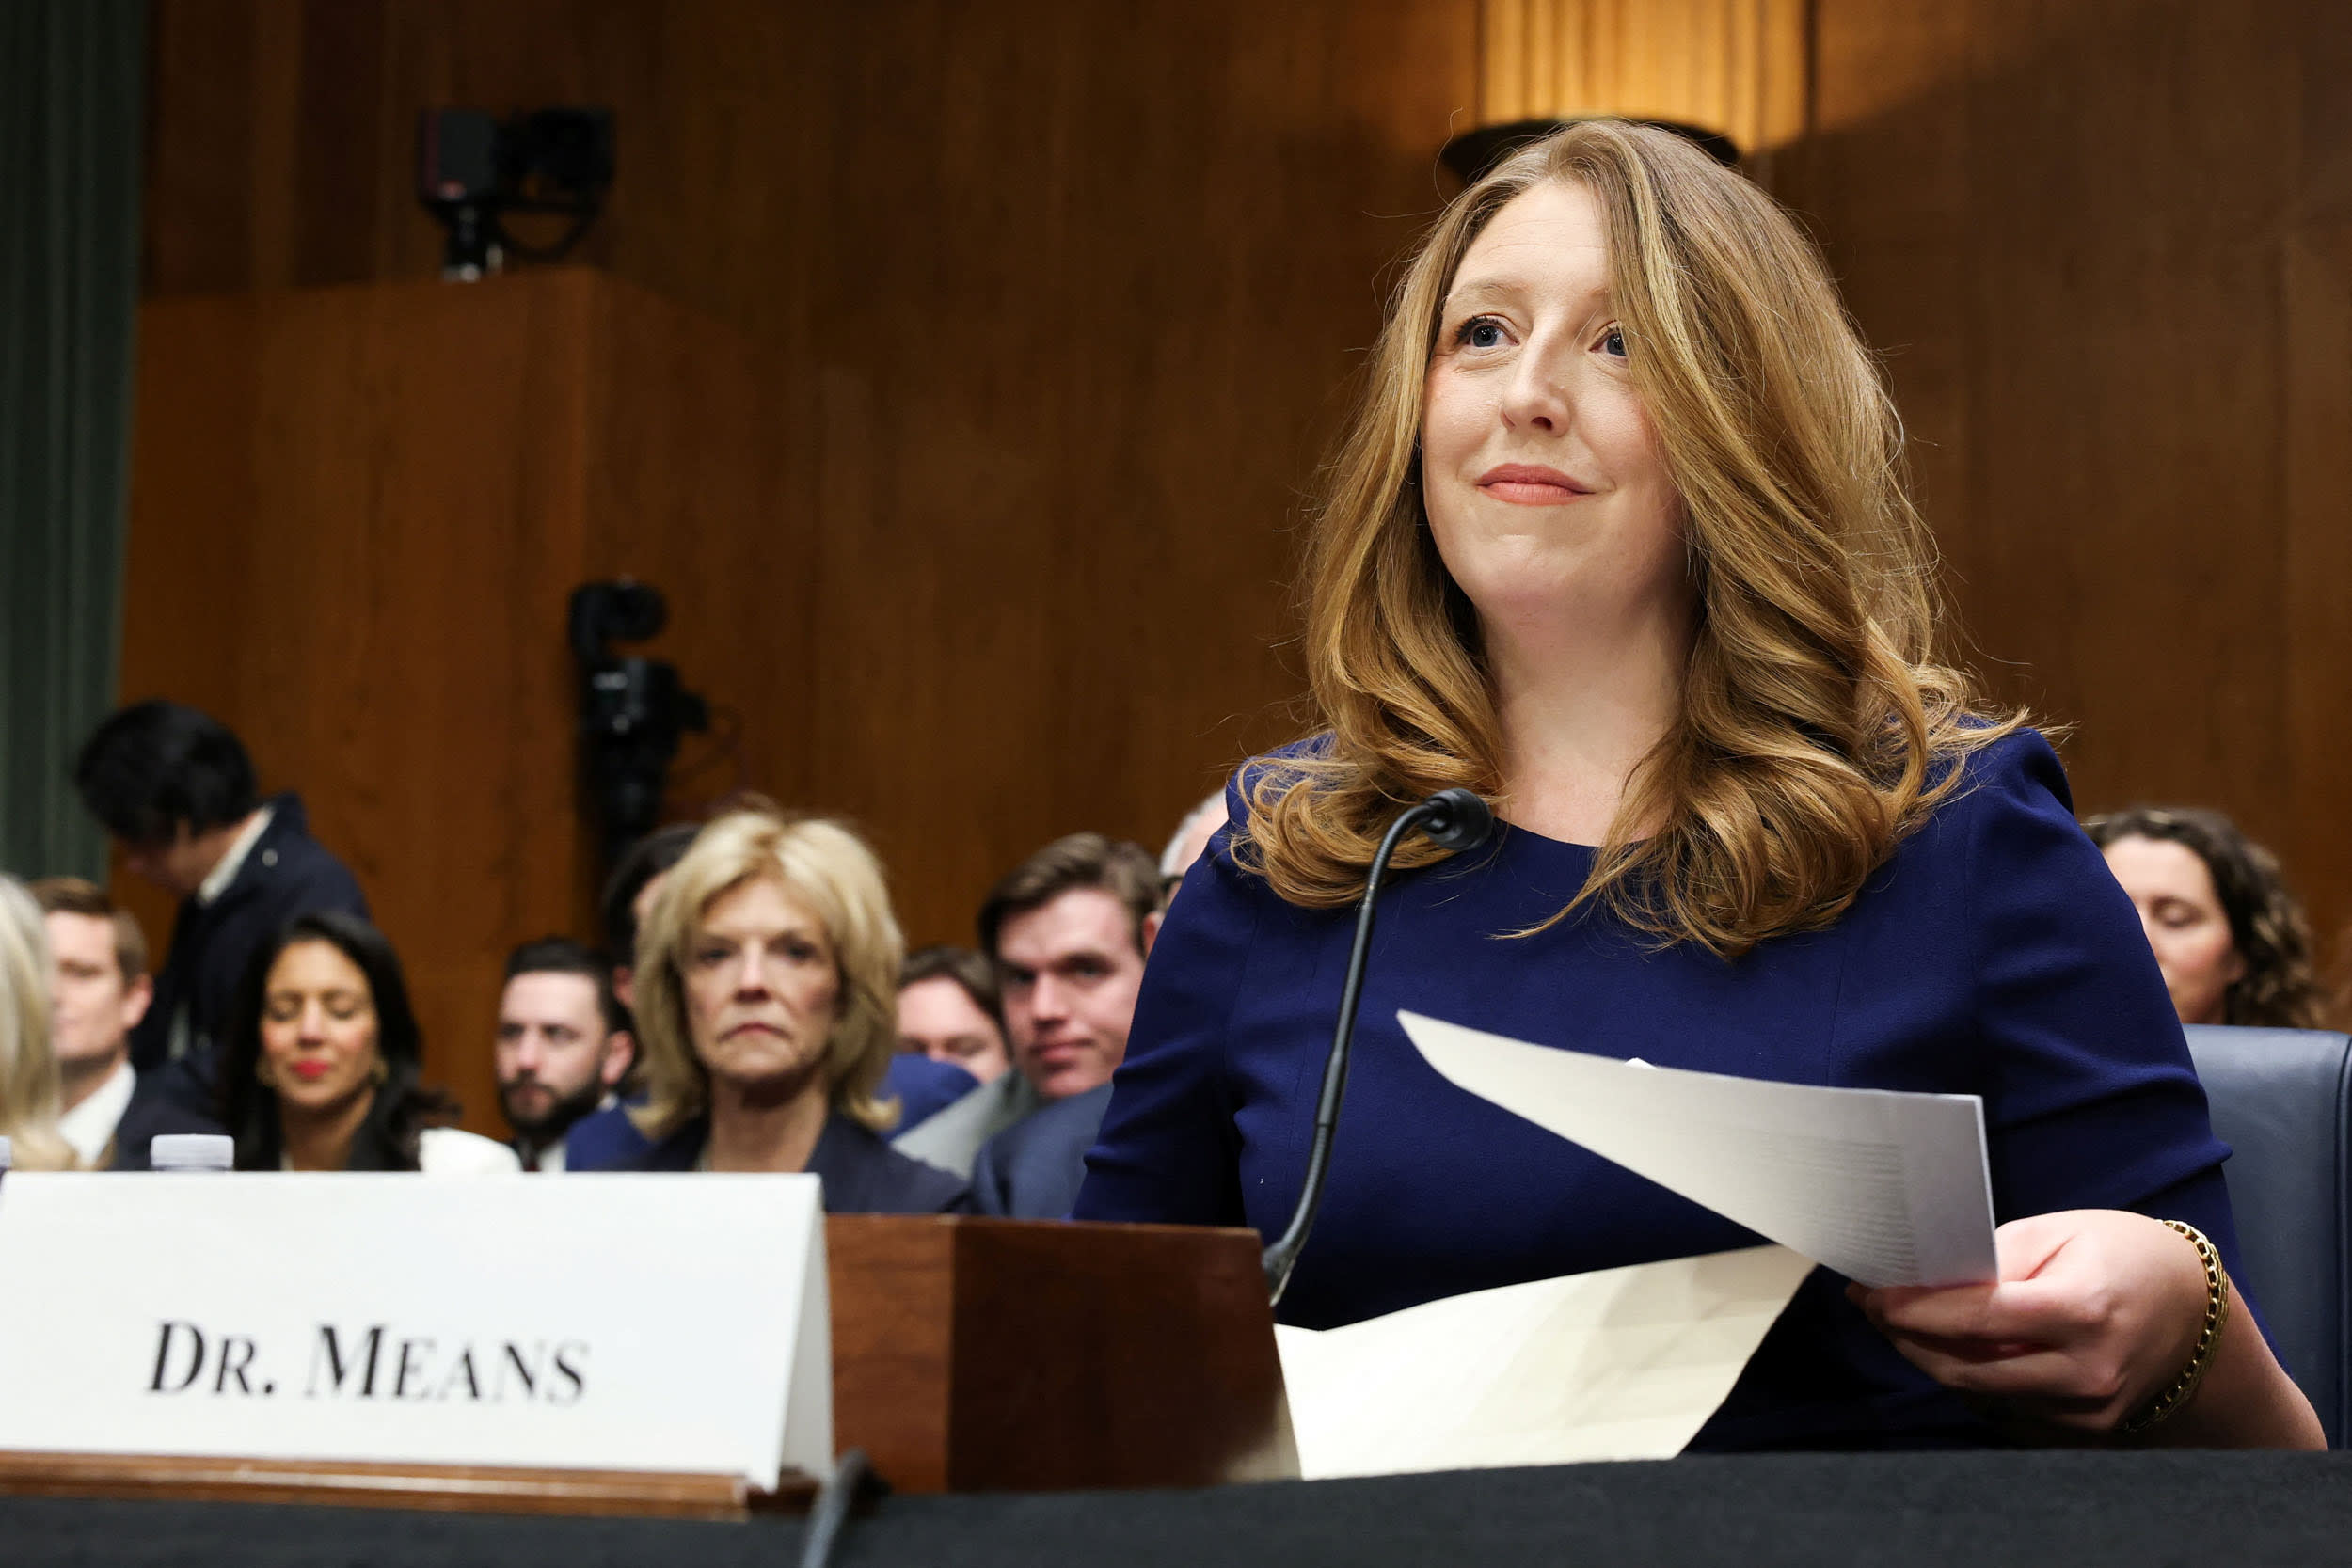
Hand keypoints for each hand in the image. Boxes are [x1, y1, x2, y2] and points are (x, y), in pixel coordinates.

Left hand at [1848, 1209, 2208, 1432]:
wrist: (2193, 1310)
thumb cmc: (2120, 1255)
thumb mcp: (2056, 1234)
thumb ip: (1991, 1262)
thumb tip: (1924, 1281)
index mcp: (2083, 1311)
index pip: (1977, 1319)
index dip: (1914, 1309)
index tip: (1869, 1293)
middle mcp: (2088, 1369)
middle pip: (1968, 1366)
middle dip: (1906, 1337)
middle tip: (1870, 1305)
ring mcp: (2089, 1407)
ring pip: (1981, 1390)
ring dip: (1930, 1356)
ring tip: (1897, 1320)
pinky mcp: (2087, 1425)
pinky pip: (2007, 1402)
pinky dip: (1971, 1373)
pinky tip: (1947, 1344)